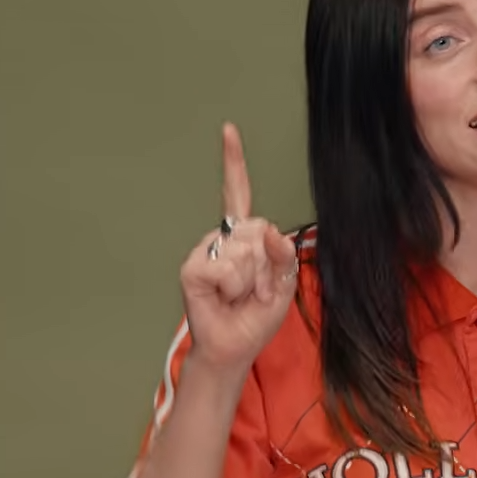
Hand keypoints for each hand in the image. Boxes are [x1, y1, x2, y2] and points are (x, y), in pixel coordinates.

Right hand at [178, 123, 300, 371]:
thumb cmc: (255, 315)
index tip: (229, 131)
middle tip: (255, 289)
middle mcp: (220, 238)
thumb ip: (283, 254)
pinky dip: (234, 287)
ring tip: (240, 295)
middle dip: (267, 265)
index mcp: (241, 237)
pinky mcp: (192, 268)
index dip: (233, 162)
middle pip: (258, 229)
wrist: (235, 346)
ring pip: (245, 251)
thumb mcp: (284, 282)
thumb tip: (270, 231)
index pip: (238, 192)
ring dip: (253, 280)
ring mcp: (203, 251)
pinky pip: (226, 267)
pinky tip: (224, 297)